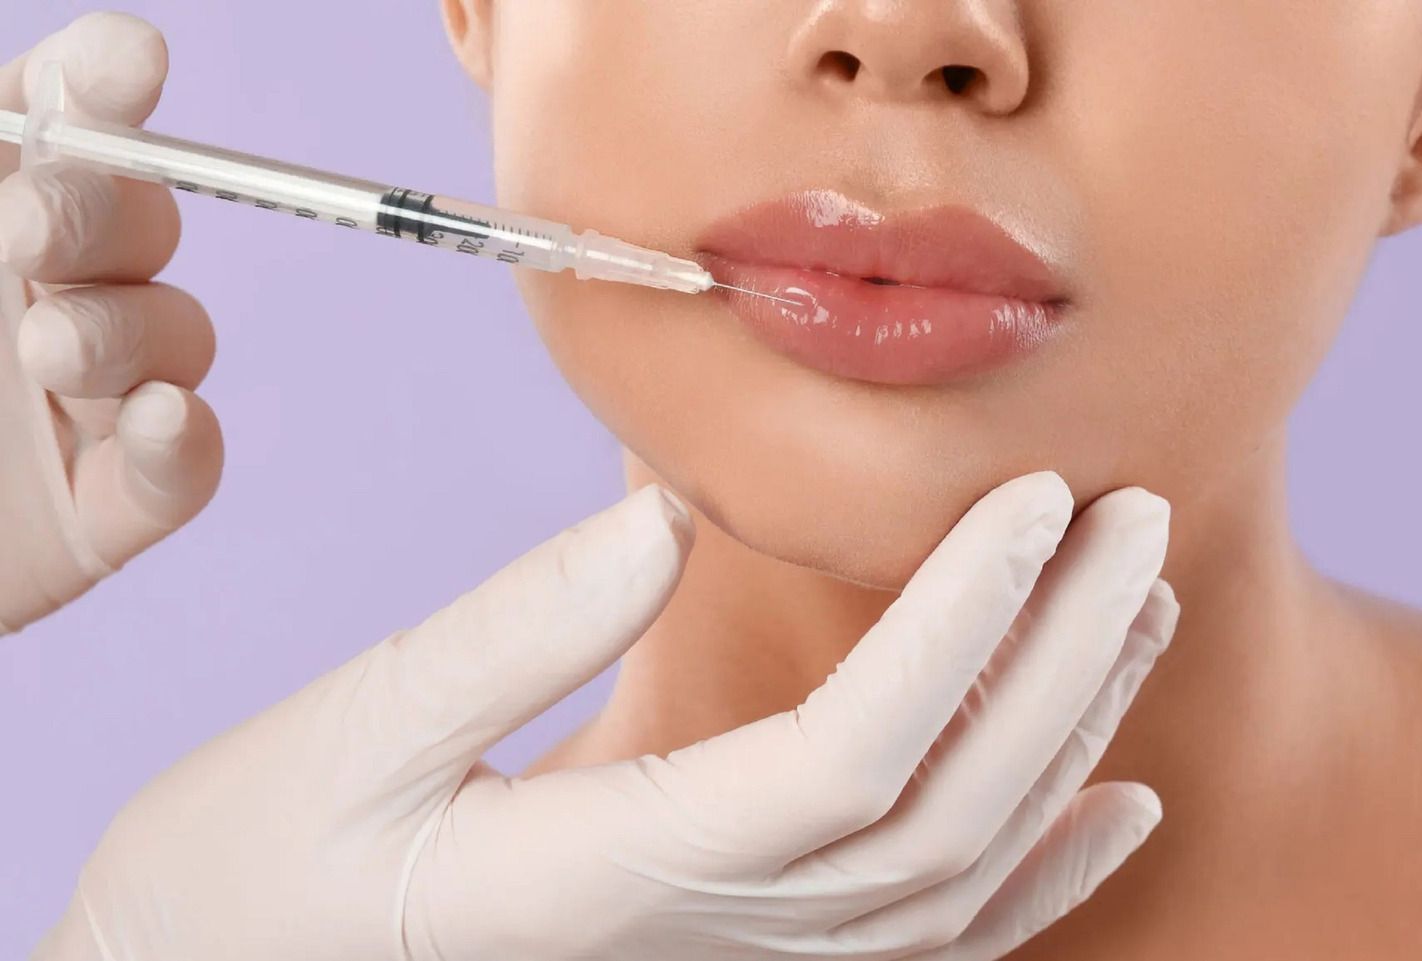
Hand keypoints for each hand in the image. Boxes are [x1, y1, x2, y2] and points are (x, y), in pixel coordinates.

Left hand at [0, 12, 219, 634]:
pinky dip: (184, 441)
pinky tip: (158, 420)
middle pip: (139, 220)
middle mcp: (41, 294)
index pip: (60, 127)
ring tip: (46, 353)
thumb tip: (1, 118)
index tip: (130, 60)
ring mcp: (81, 404)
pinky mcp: (104, 507)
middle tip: (21, 234)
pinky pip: (184, 468)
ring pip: (176, 336)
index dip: (105, 85)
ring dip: (125, 331)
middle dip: (101, 213)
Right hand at [34, 474, 1174, 960]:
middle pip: (944, 815)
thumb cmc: (249, 881)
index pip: (850, 757)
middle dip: (1060, 662)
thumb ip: (508, 636)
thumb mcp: (346, 745)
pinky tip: (1120, 802)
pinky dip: (1044, 877)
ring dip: (1070, 738)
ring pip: (960, 879)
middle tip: (1135, 516)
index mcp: (614, 875)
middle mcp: (708, 945)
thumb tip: (659, 514)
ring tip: (1140, 604)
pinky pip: (934, 950)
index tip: (1031, 501)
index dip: (962, 630)